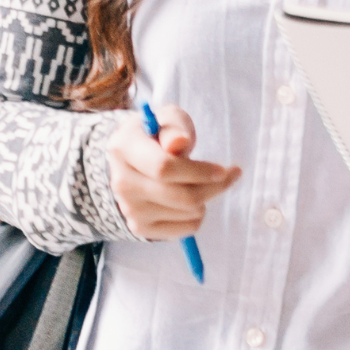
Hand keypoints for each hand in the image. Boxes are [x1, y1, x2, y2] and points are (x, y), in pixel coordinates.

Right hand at [107, 109, 238, 240]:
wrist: (130, 161)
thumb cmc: (156, 136)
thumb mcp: (167, 120)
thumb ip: (175, 128)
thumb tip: (179, 142)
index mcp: (124, 149)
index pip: (164, 168)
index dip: (199, 171)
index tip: (223, 169)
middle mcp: (122, 182)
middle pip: (181, 196)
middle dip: (213, 187)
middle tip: (228, 175)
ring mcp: (129, 208)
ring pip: (188, 213)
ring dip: (205, 198)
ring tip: (200, 183)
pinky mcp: (140, 227)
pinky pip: (186, 229)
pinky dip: (197, 215)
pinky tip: (191, 200)